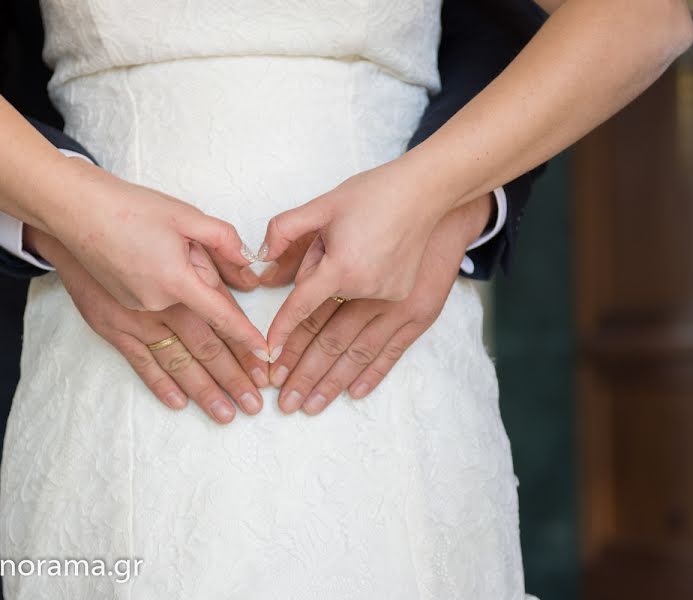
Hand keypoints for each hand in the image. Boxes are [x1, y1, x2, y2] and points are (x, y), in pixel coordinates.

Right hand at [27, 228, 270, 424]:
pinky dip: (160, 384)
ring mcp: (134, 321)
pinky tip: (179, 402)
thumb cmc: (130, 210)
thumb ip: (222, 241)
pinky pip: (141, 362)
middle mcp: (158, 307)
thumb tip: (249, 269)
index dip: (246, 340)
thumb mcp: (184, 215)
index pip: (221, 316)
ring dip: (202, 390)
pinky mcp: (113, 327)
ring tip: (225, 414)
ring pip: (176, 362)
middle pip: (204, 348)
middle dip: (233, 377)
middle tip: (254, 403)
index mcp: (178, 279)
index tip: (266, 361)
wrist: (76, 215)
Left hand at [268, 193, 492, 413]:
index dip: (282, 333)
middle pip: (330, 341)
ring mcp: (396, 304)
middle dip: (303, 373)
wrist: (430, 193)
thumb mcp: (325, 203)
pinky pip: (391, 349)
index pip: (304, 308)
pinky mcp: (417, 310)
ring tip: (310, 405)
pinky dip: (372, 372)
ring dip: (332, 382)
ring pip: (357, 352)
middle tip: (283, 400)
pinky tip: (353, 392)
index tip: (266, 356)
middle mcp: (370, 292)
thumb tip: (261, 260)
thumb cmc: (376, 195)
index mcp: (344, 266)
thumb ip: (287, 229)